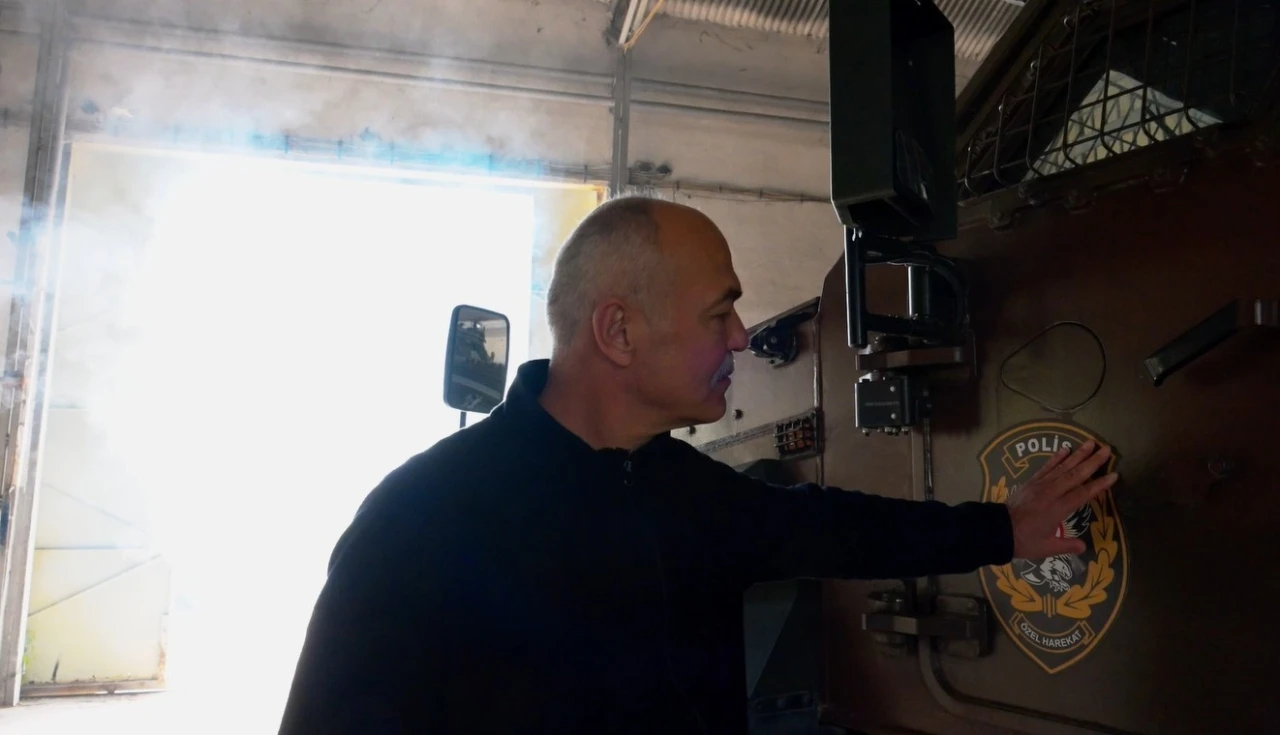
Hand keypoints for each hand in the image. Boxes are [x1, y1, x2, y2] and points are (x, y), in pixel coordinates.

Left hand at [1005, 440, 1117, 559]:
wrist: (996, 529)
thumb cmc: (1022, 541)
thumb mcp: (1046, 548)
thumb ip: (1067, 546)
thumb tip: (1084, 546)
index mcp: (1058, 509)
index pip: (1083, 494)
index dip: (1099, 485)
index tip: (1113, 475)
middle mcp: (1051, 493)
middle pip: (1075, 475)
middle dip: (1092, 462)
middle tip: (1106, 449)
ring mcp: (1040, 485)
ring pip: (1062, 467)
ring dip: (1077, 455)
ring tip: (1091, 443)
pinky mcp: (1031, 482)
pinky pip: (1046, 467)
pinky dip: (1056, 458)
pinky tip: (1065, 449)